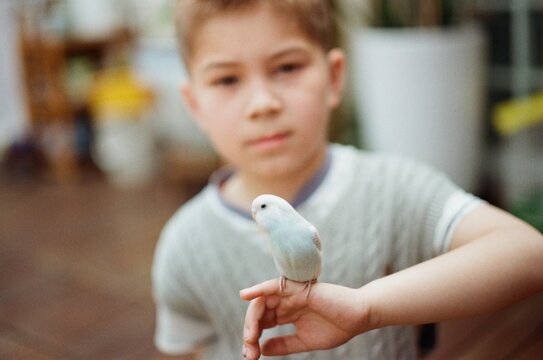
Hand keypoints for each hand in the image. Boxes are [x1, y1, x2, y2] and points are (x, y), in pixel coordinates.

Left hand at [239, 279, 369, 358]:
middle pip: (259, 313)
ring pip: (262, 302)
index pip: (262, 322)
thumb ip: (284, 344)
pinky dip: (259, 288)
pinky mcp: (299, 288)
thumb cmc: (337, 327)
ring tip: (249, 337)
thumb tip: (263, 349)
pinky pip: (274, 285)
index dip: (253, 338)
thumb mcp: (305, 341)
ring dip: (252, 319)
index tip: (251, 356)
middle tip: (249, 351)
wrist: (358, 318)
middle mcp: (286, 302)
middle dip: (250, 332)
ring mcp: (291, 294)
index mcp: (287, 313)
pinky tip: (245, 295)